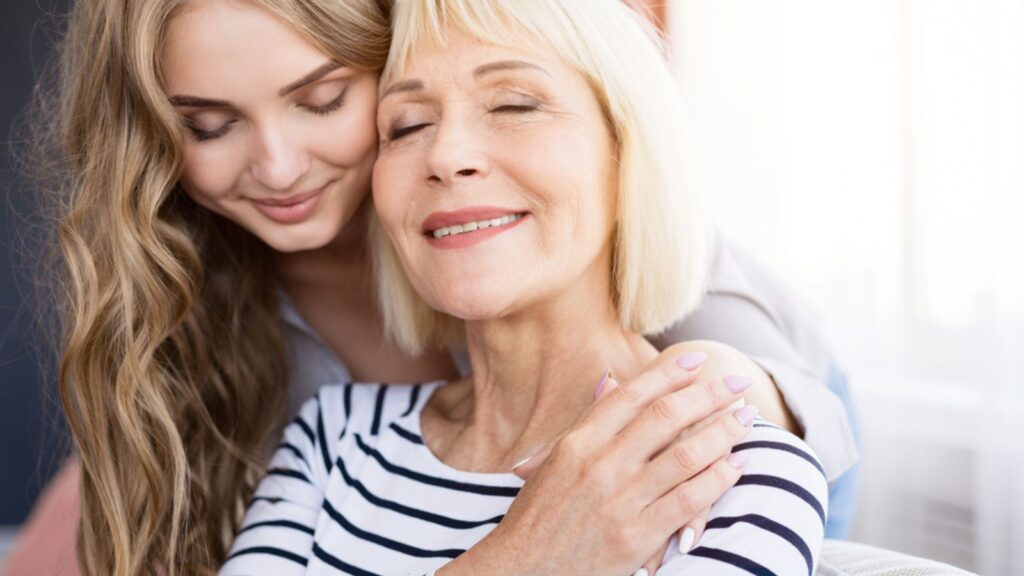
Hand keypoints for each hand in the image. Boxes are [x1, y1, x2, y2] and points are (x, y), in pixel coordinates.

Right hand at [439, 344, 754, 575]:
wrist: (522, 572)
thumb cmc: (538, 516)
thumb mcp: (552, 461)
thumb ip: (588, 420)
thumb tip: (612, 378)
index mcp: (577, 443)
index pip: (631, 395)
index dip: (668, 373)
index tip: (698, 359)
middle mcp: (598, 466)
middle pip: (664, 417)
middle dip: (708, 395)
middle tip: (737, 381)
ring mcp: (618, 502)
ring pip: (684, 455)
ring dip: (722, 432)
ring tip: (747, 418)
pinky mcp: (635, 539)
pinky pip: (687, 500)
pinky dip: (717, 479)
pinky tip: (737, 465)